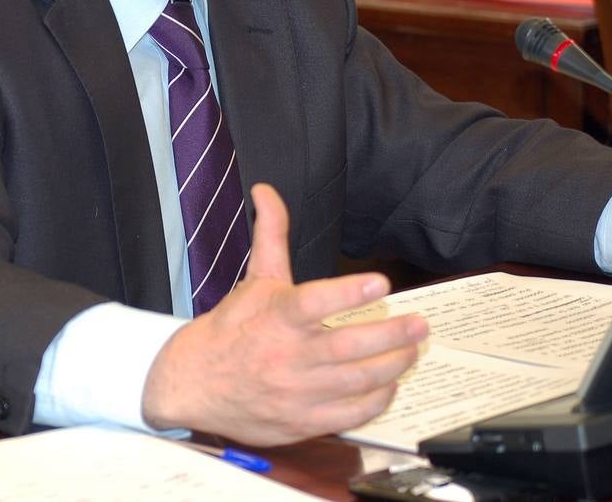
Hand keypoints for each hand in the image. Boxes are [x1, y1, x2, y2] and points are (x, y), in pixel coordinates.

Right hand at [142, 183, 427, 445]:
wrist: (192, 384)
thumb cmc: (231, 329)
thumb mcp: (255, 278)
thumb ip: (272, 234)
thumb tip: (267, 191)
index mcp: (277, 316)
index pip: (314, 303)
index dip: (347, 293)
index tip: (379, 282)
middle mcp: (287, 355)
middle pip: (347, 347)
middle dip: (391, 335)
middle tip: (419, 323)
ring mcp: (295, 392)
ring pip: (355, 382)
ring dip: (391, 365)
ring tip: (412, 349)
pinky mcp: (300, 421)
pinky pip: (348, 415)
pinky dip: (375, 401)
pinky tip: (388, 384)